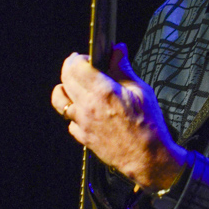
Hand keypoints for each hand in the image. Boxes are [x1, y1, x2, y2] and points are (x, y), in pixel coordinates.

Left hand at [51, 45, 187, 191]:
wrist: (148, 158)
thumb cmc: (148, 126)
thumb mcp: (141, 91)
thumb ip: (123, 69)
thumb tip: (117, 50)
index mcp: (103, 92)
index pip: (76, 66)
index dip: (79, 57)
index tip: (87, 56)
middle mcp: (88, 107)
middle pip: (65, 79)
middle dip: (70, 67)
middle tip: (81, 65)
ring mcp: (82, 123)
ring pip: (59, 99)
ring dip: (66, 88)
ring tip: (77, 86)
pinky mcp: (83, 137)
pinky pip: (69, 120)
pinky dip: (73, 111)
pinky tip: (85, 109)